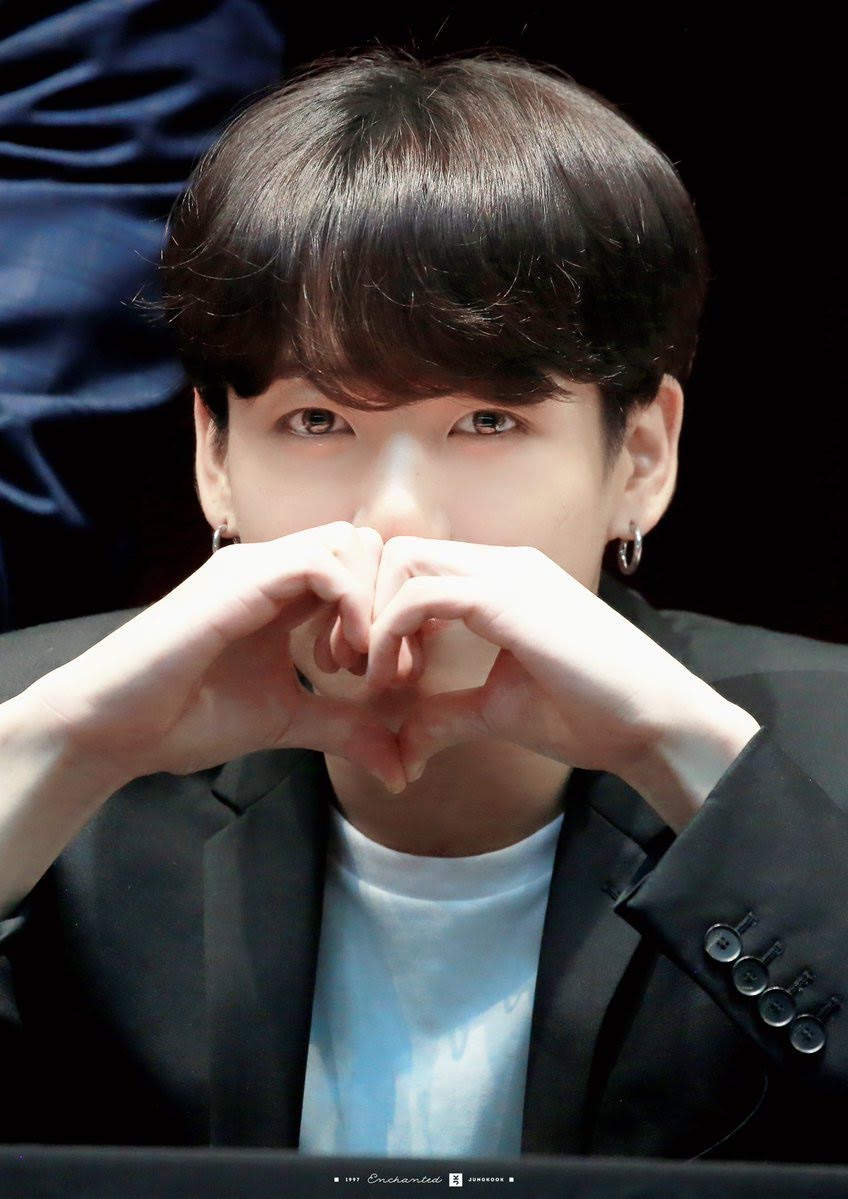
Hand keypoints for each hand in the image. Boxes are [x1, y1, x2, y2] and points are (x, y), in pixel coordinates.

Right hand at [23, 523, 409, 788]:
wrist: (113, 726)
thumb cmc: (186, 717)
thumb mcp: (289, 720)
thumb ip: (345, 728)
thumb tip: (400, 768)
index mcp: (281, 591)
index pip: (359, 566)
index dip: (386, 613)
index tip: (380, 674)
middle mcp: (270, 568)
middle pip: (363, 543)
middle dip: (386, 602)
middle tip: (371, 667)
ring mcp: (253, 569)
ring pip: (348, 543)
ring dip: (370, 603)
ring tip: (352, 665)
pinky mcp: (239, 582)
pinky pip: (321, 564)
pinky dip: (349, 606)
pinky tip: (336, 658)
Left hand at [359, 537, 758, 823]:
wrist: (654, 724)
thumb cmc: (591, 715)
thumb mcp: (499, 711)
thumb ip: (448, 714)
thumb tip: (403, 739)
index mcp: (504, 580)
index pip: (416, 565)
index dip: (383, 613)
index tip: (379, 673)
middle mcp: (504, 564)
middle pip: (400, 552)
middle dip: (367, 607)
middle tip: (363, 670)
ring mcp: (509, 574)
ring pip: (404, 560)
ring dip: (375, 620)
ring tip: (381, 680)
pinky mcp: (509, 599)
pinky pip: (422, 594)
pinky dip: (392, 633)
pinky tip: (397, 679)